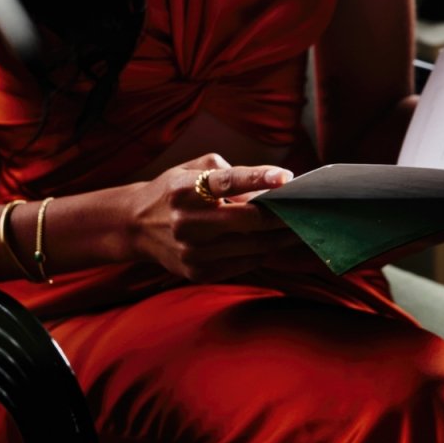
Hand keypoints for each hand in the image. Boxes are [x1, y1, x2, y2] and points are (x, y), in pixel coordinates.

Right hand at [129, 154, 302, 281]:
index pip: (226, 182)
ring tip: (299, 228)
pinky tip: (271, 243)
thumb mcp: (191, 170)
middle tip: (308, 211)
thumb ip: (230, 174)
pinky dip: (261, 252)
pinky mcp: (196, 272)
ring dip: (280, 238)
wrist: (135, 226)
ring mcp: (190, 251)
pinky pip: (244, 263)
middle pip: (248, 221)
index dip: (258, 178)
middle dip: (282, 217)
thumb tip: (271, 191)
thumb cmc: (173, 192)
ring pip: (252, 247)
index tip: (287, 178)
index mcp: (183, 189)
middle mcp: (185, 222)